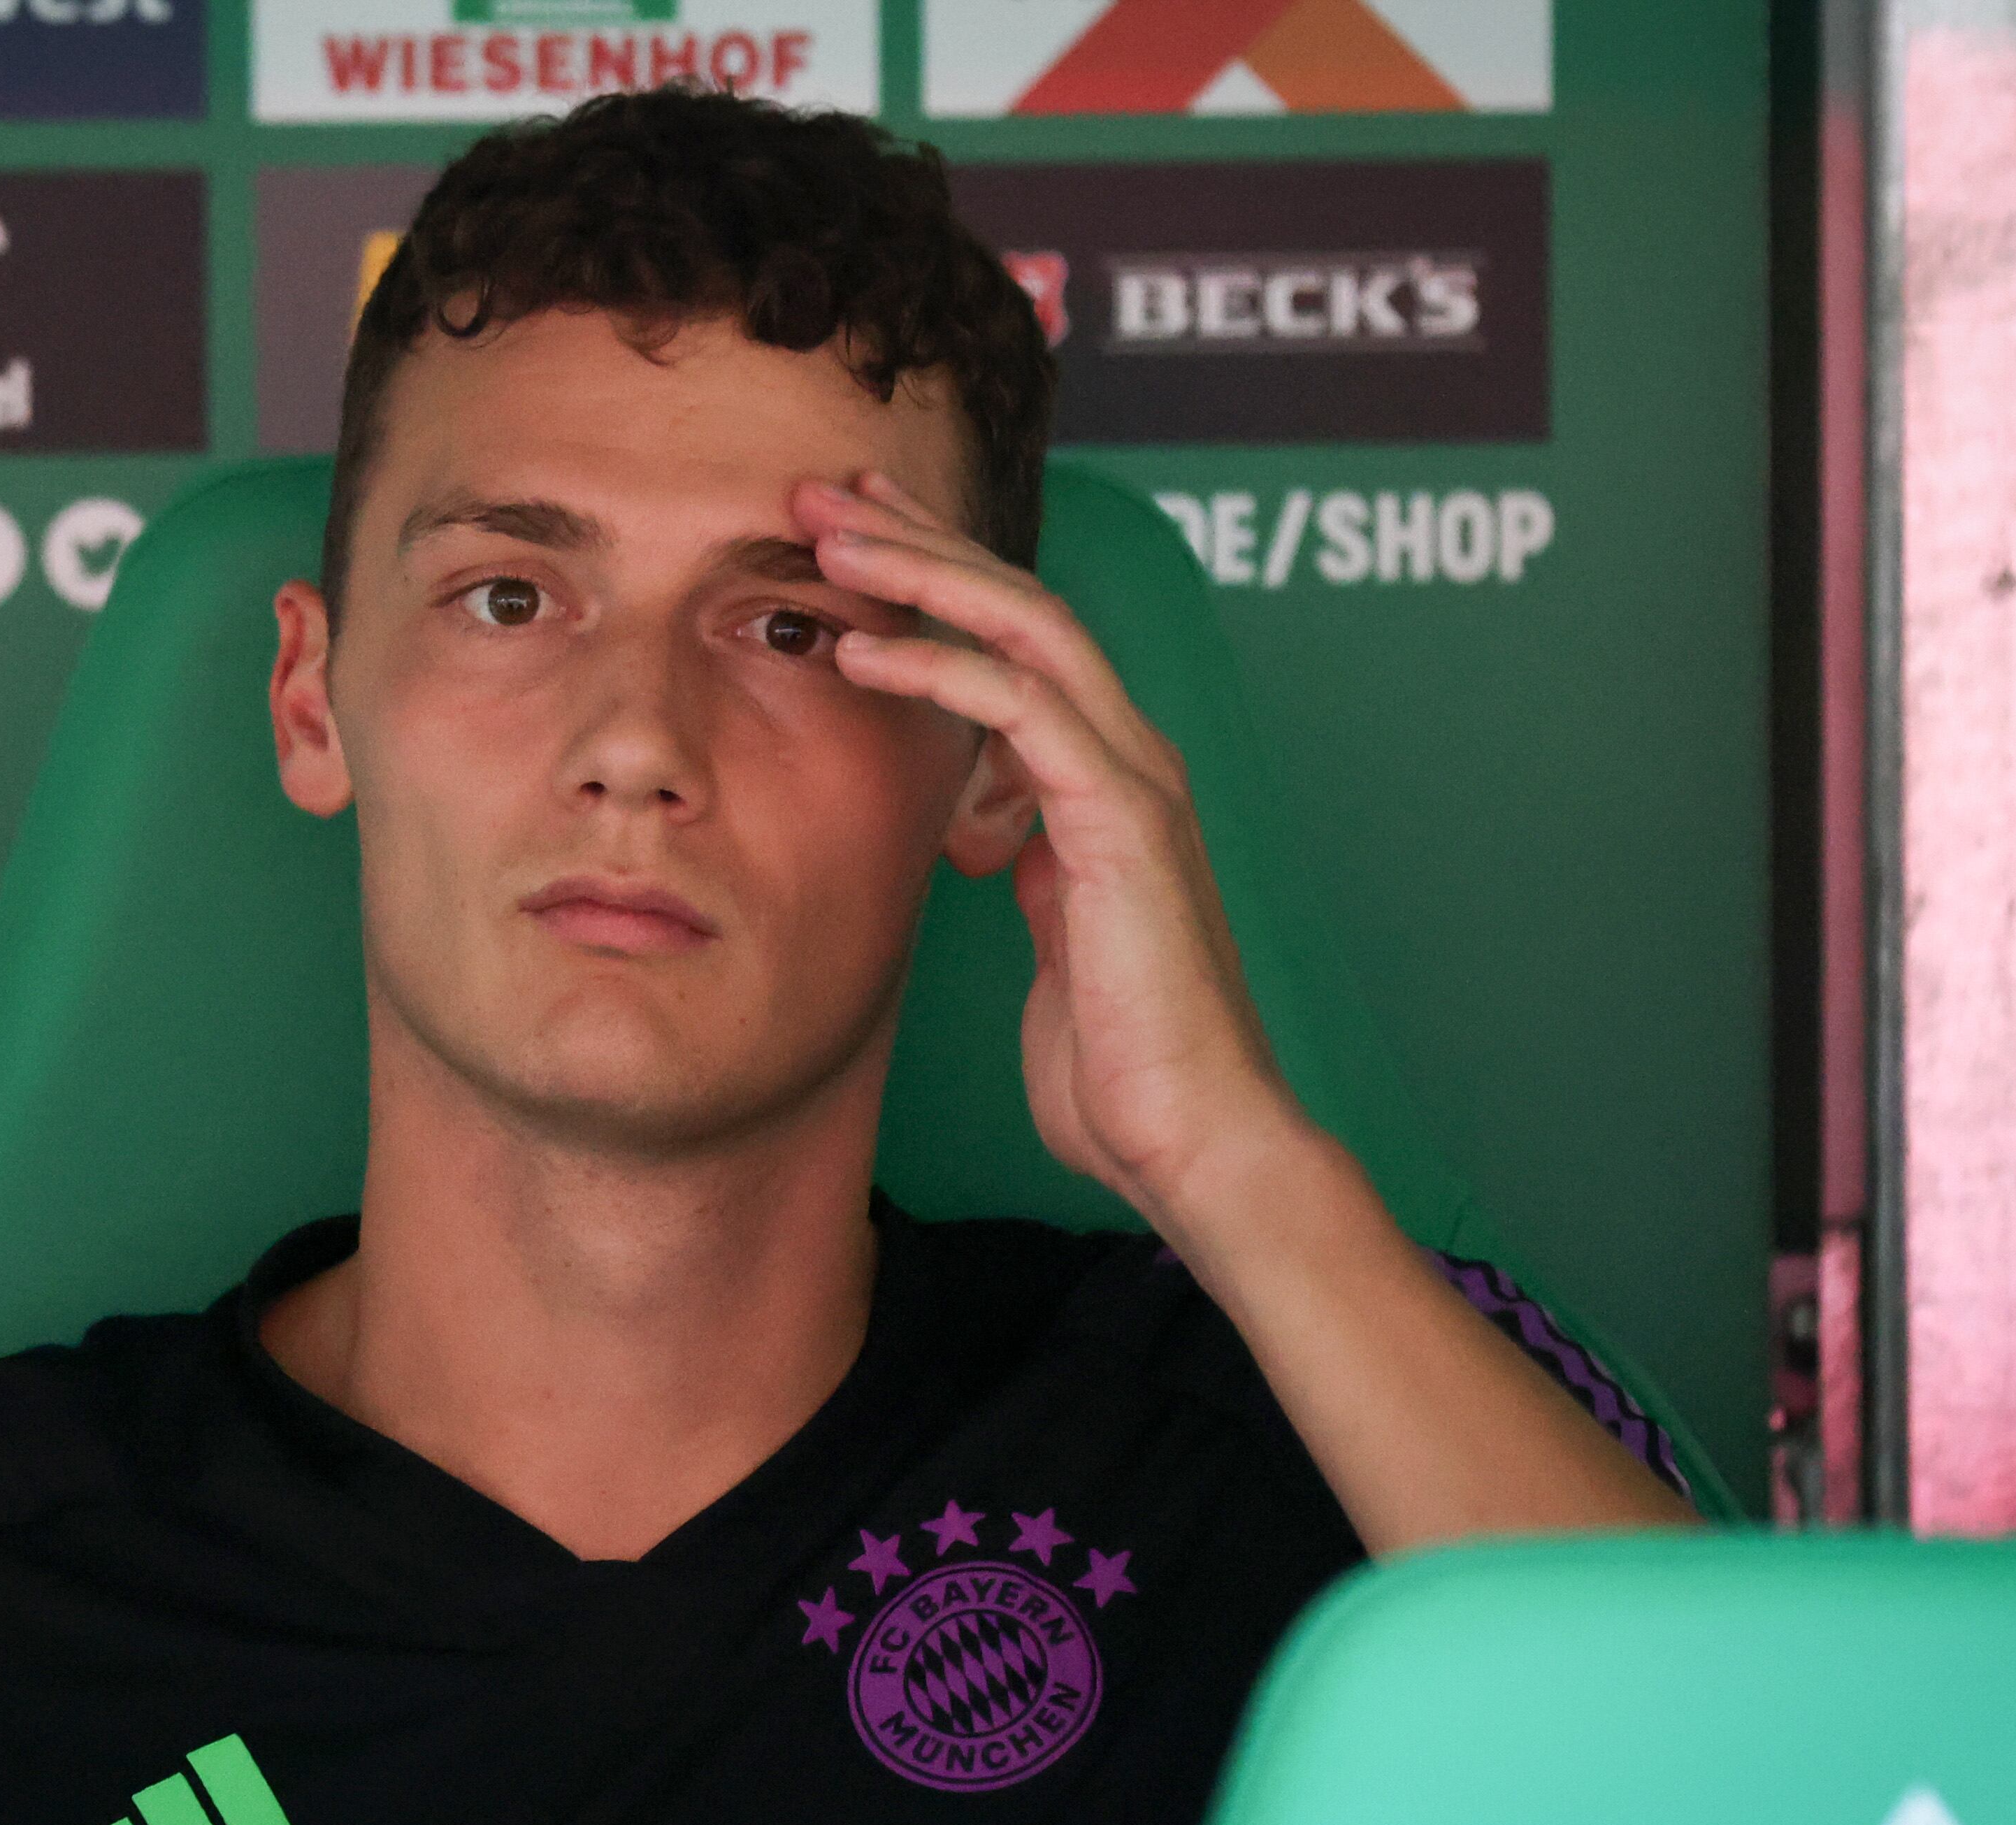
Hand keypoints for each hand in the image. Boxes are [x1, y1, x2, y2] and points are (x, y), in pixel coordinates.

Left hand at [795, 470, 1311, 1233]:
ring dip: (923, 570)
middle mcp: (1129, 762)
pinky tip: (864, 645)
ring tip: (829, 533)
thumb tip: (993, 842)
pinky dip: (940, 666)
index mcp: (1108, 788)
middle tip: (823, 488)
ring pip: (1026, 627)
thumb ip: (1030, 878)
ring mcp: (1133, 783)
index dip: (938, 580)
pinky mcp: (1121, 823)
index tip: (853, 539)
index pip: (1018, 644)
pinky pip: (1021, 708)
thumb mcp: (1054, 947)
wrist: (1192, 1144)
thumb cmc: (1121, 1071)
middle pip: (1022, 604)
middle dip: (922, 537)